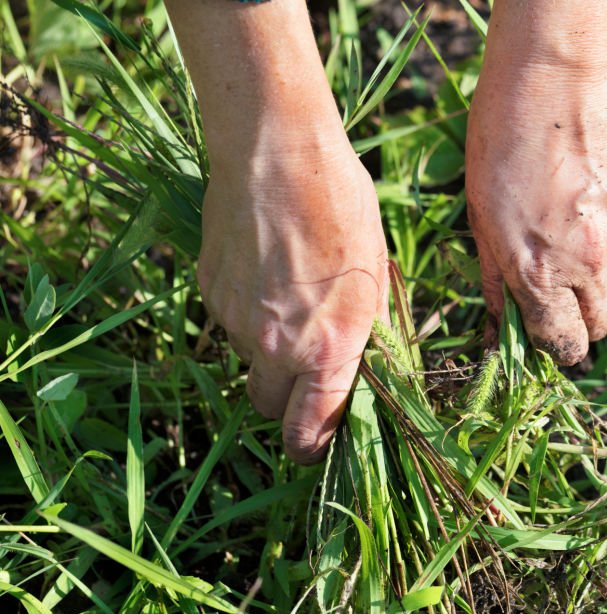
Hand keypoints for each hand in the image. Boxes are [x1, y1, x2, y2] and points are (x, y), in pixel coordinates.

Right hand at [198, 132, 386, 463]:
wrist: (277, 153)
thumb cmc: (342, 208)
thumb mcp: (375, 275)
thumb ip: (366, 334)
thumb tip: (364, 371)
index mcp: (329, 348)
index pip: (309, 433)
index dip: (313, 447)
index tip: (318, 443)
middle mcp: (277, 346)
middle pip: (269, 408)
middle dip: (286, 401)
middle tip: (307, 369)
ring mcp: (235, 321)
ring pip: (248, 361)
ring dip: (267, 350)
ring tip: (290, 297)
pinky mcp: (209, 292)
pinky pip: (228, 323)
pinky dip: (245, 314)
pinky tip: (264, 271)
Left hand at [466, 46, 606, 364]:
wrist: (553, 76)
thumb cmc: (500, 142)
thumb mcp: (479, 217)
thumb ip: (496, 278)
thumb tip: (499, 326)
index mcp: (539, 272)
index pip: (563, 343)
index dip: (559, 349)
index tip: (556, 343)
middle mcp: (588, 261)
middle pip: (602, 322)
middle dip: (586, 321)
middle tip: (567, 297)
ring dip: (598, 264)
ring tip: (571, 215)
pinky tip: (591, 185)